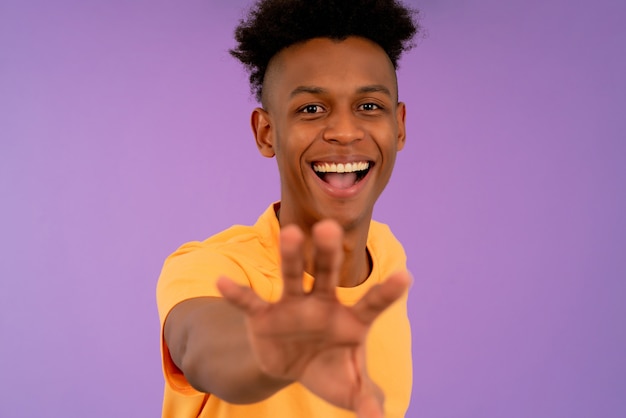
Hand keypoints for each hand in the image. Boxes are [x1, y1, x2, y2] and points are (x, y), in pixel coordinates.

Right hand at [217, 220, 410, 416]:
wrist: (292, 368)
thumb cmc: (329, 371)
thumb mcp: (349, 388)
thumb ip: (366, 399)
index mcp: (350, 320)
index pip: (372, 304)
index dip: (387, 292)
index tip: (406, 277)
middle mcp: (322, 304)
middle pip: (326, 275)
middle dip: (328, 253)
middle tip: (330, 227)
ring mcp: (292, 306)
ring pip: (291, 276)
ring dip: (290, 256)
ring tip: (290, 232)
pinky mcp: (264, 315)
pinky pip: (250, 303)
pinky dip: (237, 295)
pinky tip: (221, 283)